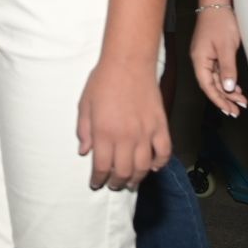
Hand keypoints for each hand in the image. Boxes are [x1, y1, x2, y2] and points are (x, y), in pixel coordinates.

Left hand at [77, 56, 171, 190]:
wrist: (128, 63)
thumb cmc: (102, 81)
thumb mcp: (84, 105)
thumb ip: (84, 130)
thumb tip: (84, 151)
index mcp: (104, 132)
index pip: (102, 166)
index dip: (98, 179)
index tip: (96, 183)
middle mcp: (126, 137)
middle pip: (124, 171)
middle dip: (117, 182)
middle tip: (113, 185)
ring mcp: (146, 132)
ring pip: (144, 167)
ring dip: (137, 178)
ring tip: (130, 182)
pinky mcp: (160, 126)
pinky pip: (164, 152)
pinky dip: (160, 163)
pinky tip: (153, 167)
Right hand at [190, 10, 247, 117]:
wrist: (217, 5)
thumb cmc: (220, 23)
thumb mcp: (226, 47)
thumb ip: (227, 69)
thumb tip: (227, 88)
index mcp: (199, 60)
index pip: (207, 85)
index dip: (218, 99)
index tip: (229, 110)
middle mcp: (200, 60)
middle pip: (210, 84)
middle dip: (224, 98)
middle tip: (237, 111)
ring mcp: (205, 57)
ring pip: (215, 79)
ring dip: (227, 91)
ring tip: (241, 101)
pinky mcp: (211, 53)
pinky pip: (218, 72)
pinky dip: (226, 81)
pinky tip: (235, 87)